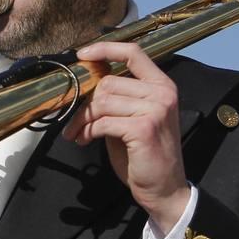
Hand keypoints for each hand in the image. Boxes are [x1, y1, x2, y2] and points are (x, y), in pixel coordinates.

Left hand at [63, 42, 189, 234]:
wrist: (164, 189)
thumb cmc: (145, 154)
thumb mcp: (134, 118)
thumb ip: (119, 98)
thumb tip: (86, 83)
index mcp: (162, 85)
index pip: (133, 52)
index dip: (105, 49)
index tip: (82, 54)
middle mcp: (162, 93)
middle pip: (108, 82)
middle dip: (85, 102)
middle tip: (74, 122)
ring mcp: (155, 109)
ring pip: (102, 101)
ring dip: (83, 119)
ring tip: (78, 133)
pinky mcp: (144, 128)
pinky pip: (103, 121)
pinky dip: (89, 131)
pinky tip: (85, 140)